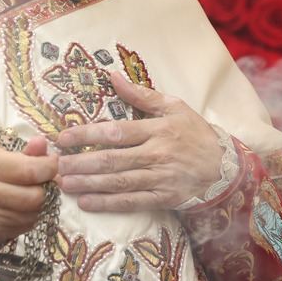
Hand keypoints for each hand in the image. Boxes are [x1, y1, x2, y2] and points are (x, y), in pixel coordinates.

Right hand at [0, 138, 55, 245]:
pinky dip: (28, 218)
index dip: (49, 168)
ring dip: (39, 205)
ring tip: (32, 194)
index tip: (51, 164)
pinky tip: (21, 208)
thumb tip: (42, 144)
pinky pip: (22, 227)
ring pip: (31, 215)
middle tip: (42, 182)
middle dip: (45, 189)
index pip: (29, 170)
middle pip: (33, 197)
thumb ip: (24, 149)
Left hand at [51, 71, 225, 213]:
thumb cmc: (196, 134)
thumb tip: (113, 77)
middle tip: (56, 165)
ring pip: (118, 182)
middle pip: (112, 159)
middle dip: (81, 163)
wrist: (226, 167)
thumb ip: (142, 95)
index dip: (87, 135)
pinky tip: (87, 202)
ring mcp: (160, 179)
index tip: (63, 137)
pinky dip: (108, 203)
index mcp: (158, 129)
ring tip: (64, 183)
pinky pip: (132, 202)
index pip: (116, 132)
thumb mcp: (175, 107)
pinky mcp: (163, 199)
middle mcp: (157, 154)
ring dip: (88, 184)